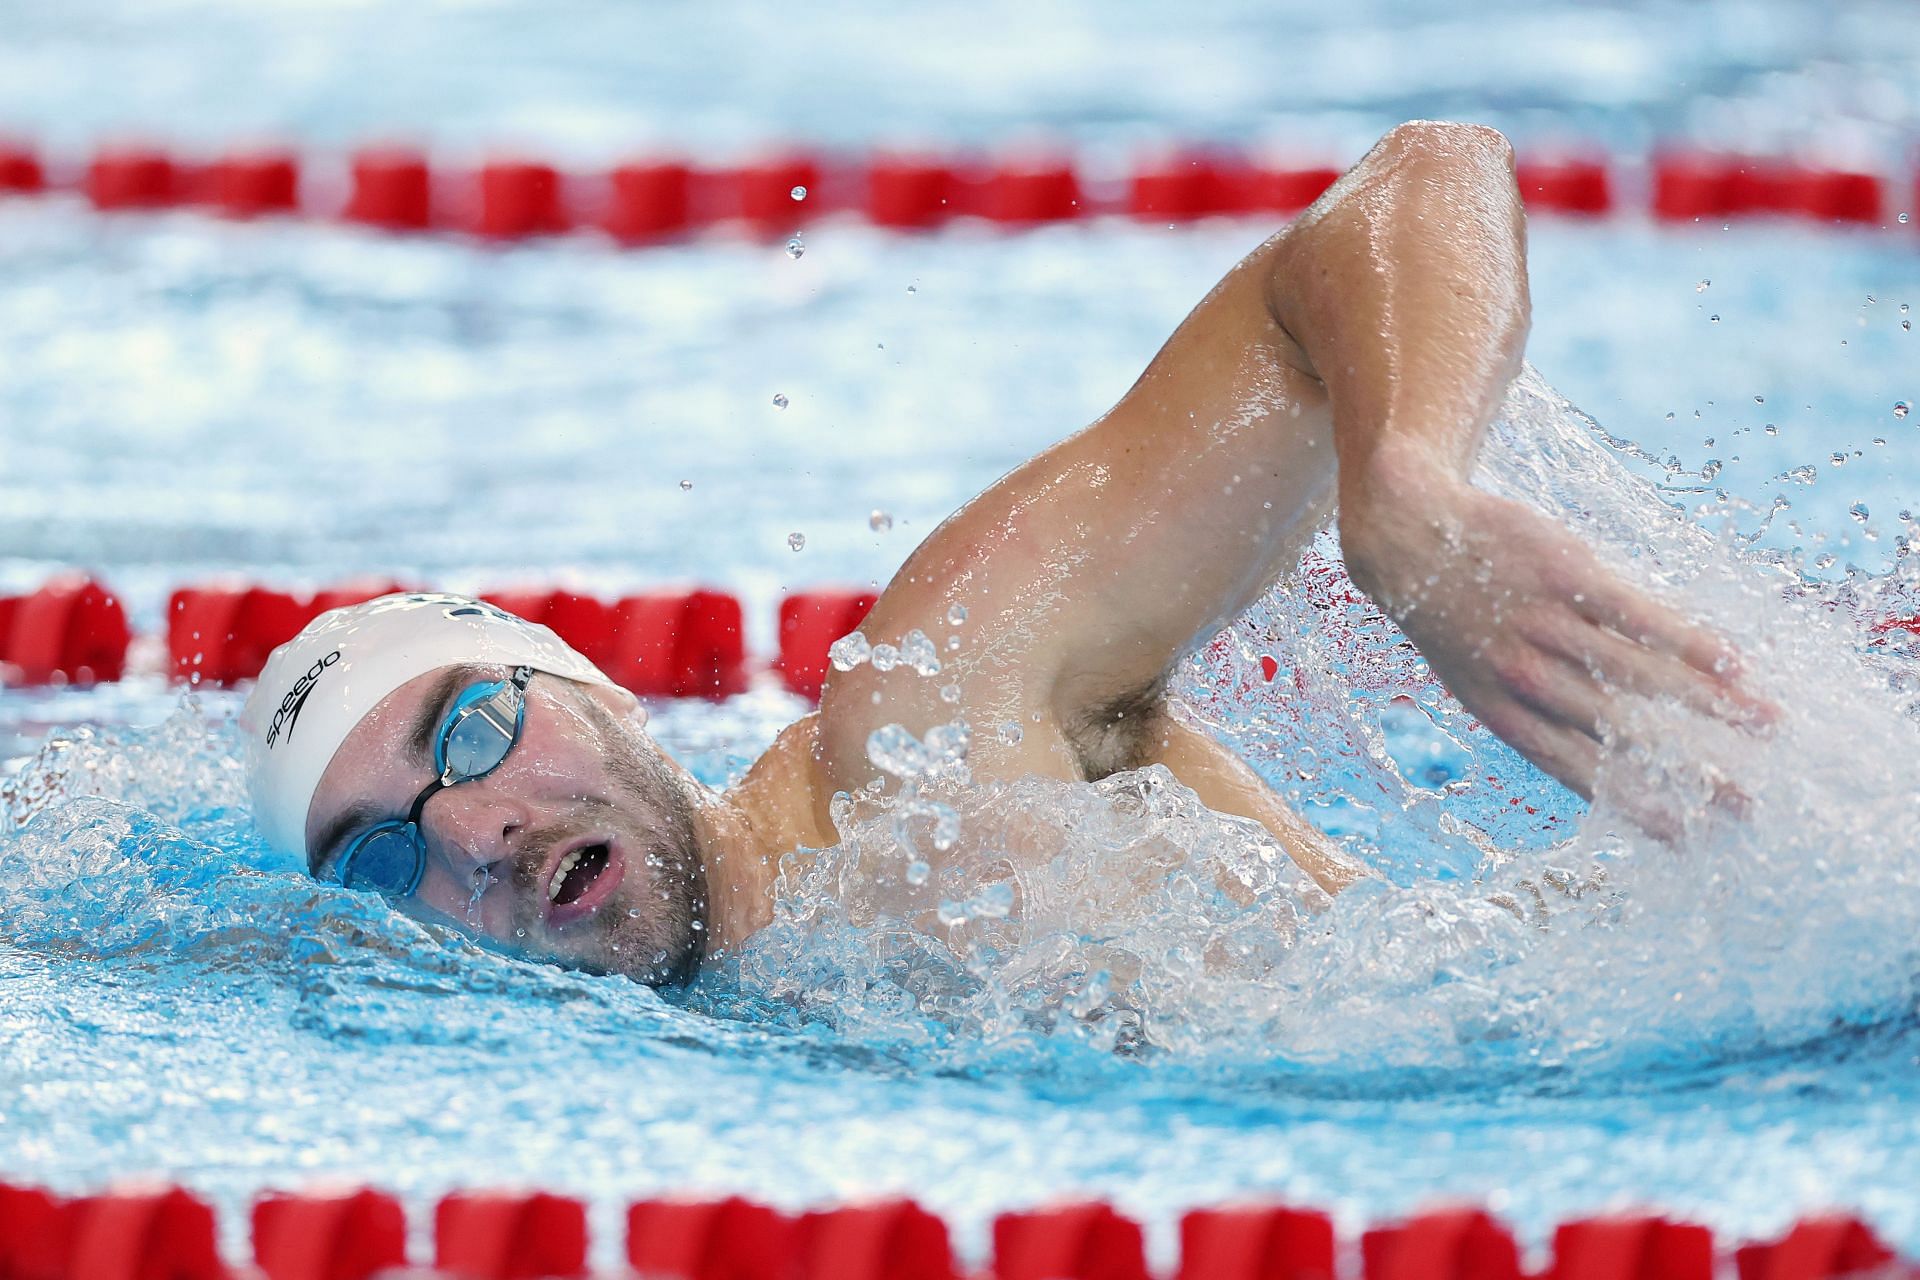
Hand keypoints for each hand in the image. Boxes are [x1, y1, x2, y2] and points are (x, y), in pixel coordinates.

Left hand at [1341, 478, 1771, 799]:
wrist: (1411, 536)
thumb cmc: (1455, 616)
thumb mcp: (1477, 679)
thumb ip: (1537, 709)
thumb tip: (1605, 745)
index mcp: (1503, 714)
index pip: (1579, 772)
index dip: (1634, 805)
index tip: (1688, 835)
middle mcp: (1526, 678)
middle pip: (1623, 733)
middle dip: (1690, 772)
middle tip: (1749, 802)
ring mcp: (1547, 626)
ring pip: (1643, 675)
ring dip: (1712, 705)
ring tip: (1766, 724)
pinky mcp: (1568, 577)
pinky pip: (1639, 616)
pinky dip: (1689, 642)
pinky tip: (1734, 663)